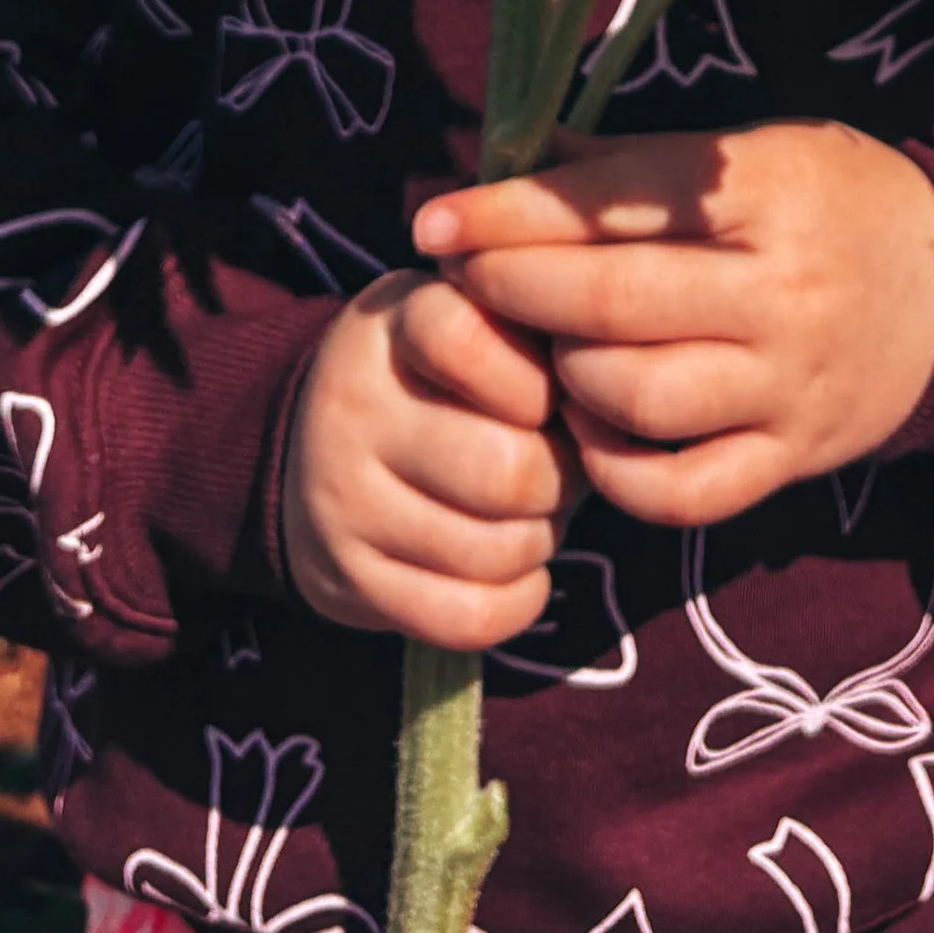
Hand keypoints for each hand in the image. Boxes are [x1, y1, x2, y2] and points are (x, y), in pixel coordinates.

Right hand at [283, 271, 579, 649]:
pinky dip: (518, 599)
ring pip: (495, 551)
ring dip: (540, 538)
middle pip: (505, 470)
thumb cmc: (441, 375)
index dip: (539, 381)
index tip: (550, 394)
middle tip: (561, 465)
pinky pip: (469, 616)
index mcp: (393, 324)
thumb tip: (615, 391)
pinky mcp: (348, 579)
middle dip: (561, 479)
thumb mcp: (475, 316)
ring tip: (530, 509)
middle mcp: (353, 407)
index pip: (469, 343)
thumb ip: (539, 326)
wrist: (317, 451)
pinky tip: (517, 568)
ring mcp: (342, 500)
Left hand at [413, 123, 933, 528]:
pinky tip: (590, 429)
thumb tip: (510, 155)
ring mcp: (790, 385)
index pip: (615, 201)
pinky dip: (617, 469)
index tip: (437, 220)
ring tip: (544, 347)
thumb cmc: (832, 202)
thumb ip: (632, 164)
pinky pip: (683, 489)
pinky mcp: (794, 457)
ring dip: (564, 374)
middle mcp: (783, 292)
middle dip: (514, 289)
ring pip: (638, 397)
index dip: (511, 212)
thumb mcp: (755, 151)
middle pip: (612, 302)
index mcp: (771, 193)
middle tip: (464, 279)